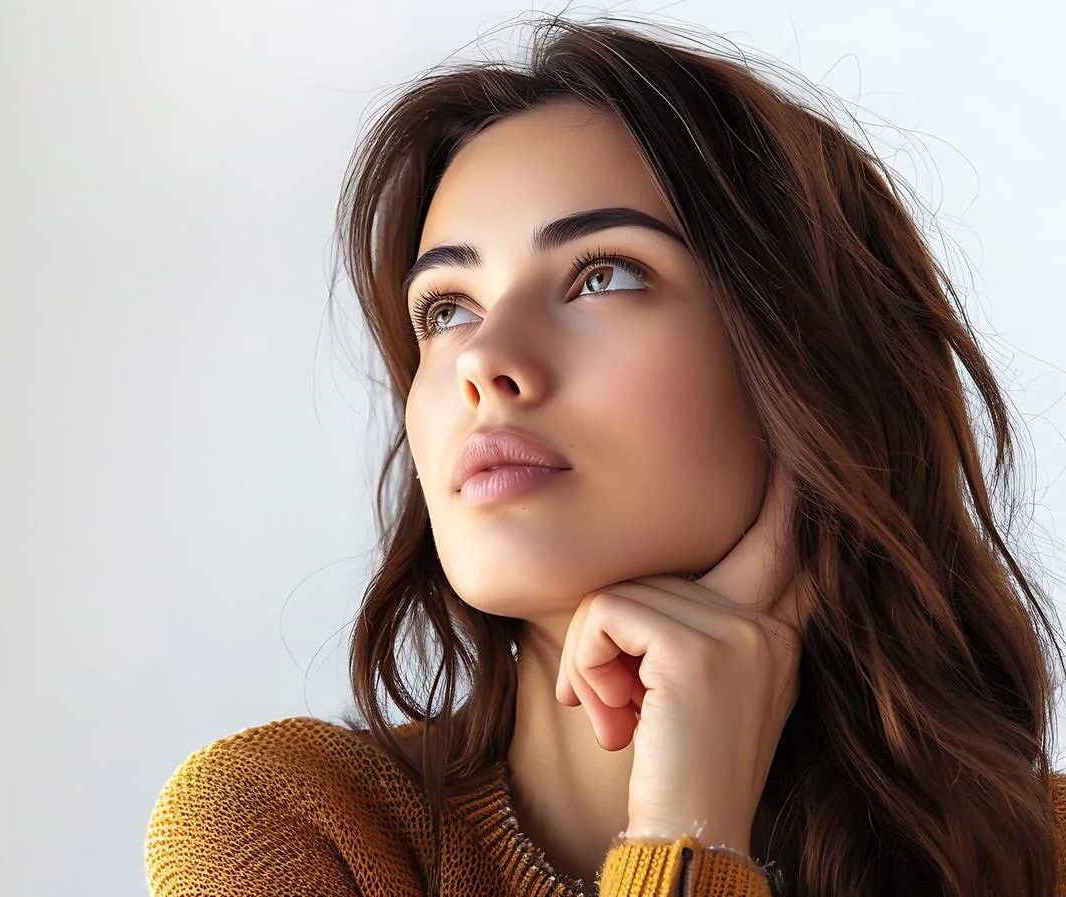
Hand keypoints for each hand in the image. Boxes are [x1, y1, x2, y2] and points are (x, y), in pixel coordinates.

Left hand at [554, 461, 804, 853]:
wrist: (690, 840)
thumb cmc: (674, 771)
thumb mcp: (690, 689)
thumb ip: (688, 627)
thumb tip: (642, 583)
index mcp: (778, 632)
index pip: (781, 541)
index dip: (785, 490)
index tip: (790, 442)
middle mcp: (771, 625)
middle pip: (681, 559)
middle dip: (644, 598)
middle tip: (636, 640)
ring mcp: (742, 634)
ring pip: (622, 594)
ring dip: (593, 659)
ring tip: (619, 717)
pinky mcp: (698, 651)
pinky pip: (604, 614)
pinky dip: (584, 665)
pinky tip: (610, 720)